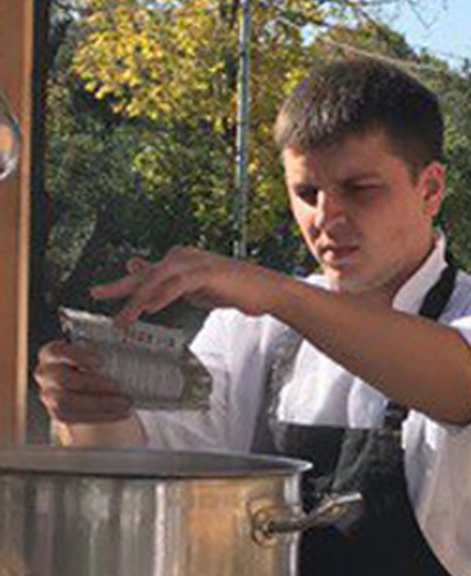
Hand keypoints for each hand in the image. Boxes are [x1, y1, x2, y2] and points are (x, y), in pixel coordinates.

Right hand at [34, 339, 132, 424]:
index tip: (100, 361)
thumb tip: (128, 328)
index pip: (56, 351)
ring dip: (100, 404)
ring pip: (67, 402)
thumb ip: (107, 346)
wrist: (95, 393)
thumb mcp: (101, 354)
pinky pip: (76, 418)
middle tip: (117, 386)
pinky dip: (102, 416)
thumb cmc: (99, 368)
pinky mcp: (58, 414)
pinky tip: (121, 413)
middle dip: (92, 383)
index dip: (76, 356)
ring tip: (126, 403)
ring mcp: (48, 395)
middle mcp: (45, 373)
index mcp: (52, 354)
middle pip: (62, 379)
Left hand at [90, 248, 279, 322]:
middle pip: (145, 273)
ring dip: (139, 300)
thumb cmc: (236, 290)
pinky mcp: (206, 273)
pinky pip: (178, 285)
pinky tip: (151, 307)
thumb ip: (174, 286)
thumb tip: (155, 282)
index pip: (146, 274)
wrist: (267, 290)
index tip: (102, 293)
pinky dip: (162, 296)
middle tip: (96, 293)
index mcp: (179, 262)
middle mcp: (182, 257)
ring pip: (158, 280)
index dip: (123, 284)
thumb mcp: (198, 289)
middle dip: (120, 286)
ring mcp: (194, 263)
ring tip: (125, 318)